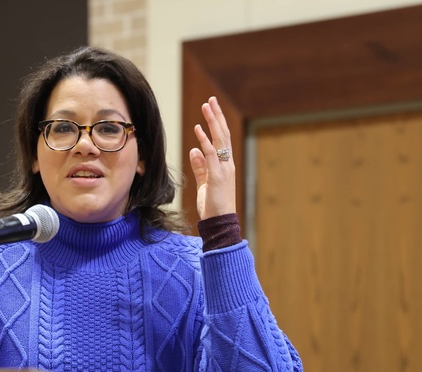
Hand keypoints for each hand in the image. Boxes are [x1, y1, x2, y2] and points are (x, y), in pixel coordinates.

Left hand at [189, 96, 235, 219]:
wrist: (220, 222)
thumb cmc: (213, 206)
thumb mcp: (204, 183)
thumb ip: (200, 167)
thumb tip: (193, 150)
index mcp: (225, 165)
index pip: (222, 139)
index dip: (217, 123)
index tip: (211, 108)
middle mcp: (227, 164)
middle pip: (223, 134)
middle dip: (217, 116)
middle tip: (211, 100)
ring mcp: (224, 168)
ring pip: (219, 140)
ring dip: (212, 122)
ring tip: (206, 106)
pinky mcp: (217, 176)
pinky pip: (211, 154)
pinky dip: (205, 140)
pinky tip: (198, 129)